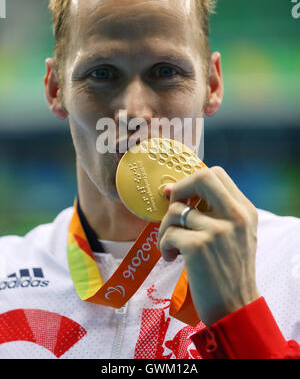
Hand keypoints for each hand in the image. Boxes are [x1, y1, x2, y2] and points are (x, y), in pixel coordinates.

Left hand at [157, 166, 259, 325]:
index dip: (193, 180)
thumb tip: (174, 190)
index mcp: (245, 210)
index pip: (216, 173)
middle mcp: (235, 216)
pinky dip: (164, 245)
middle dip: (179, 190)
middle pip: (201, 177)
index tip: (183, 197)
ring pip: (176, 210)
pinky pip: (168, 233)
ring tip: (172, 246)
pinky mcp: (199, 247)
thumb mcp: (235, 235)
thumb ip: (216, 211)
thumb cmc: (229, 271)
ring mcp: (217, 231)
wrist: (235, 308)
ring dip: (166, 228)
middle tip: (174, 211)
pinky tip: (173, 258)